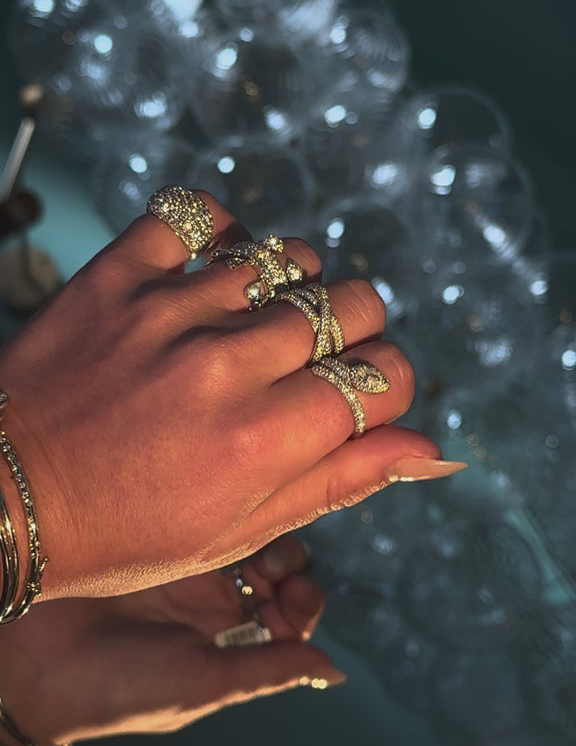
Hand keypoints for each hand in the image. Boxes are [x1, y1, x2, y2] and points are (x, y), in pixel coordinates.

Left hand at [0, 190, 459, 597]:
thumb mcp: (236, 531)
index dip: (386, 384)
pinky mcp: (119, 274)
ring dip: (291, 286)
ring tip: (258, 317)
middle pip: (352, 303)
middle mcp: (225, 367)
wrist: (1, 495)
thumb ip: (338, 481)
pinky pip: (196, 214)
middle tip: (313, 354)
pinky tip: (215, 268)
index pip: (383, 376)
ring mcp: (169, 311)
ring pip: (287, 257)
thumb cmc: (122, 531)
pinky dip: (220, 233)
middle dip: (353, 330)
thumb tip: (432, 448)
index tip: (357, 392)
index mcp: (263, 441)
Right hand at [0, 535, 340, 745]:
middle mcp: (213, 594)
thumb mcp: (199, 683)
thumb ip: (266, 669)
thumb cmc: (119, 689)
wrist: (34, 664)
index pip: (290, 608)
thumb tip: (335, 673)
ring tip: (251, 540)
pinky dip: (223, 501)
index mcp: (230, 636)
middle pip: (274, 560)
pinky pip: (204, 504)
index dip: (303, 599)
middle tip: (274, 567)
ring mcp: (185, 556)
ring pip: (244, 525)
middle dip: (287, 557)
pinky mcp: (156, 525)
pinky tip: (226, 500)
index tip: (294, 597)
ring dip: (260, 525)